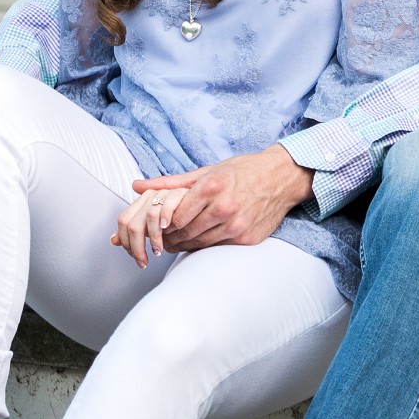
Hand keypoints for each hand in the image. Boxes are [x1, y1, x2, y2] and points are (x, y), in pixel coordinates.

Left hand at [110, 187, 189, 268]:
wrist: (203, 195)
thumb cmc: (179, 211)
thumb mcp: (154, 221)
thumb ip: (136, 229)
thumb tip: (113, 240)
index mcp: (142, 200)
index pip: (123, 221)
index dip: (125, 242)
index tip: (133, 255)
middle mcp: (151, 195)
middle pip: (133, 223)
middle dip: (136, 247)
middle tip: (143, 261)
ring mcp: (164, 193)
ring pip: (149, 218)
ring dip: (154, 239)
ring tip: (158, 250)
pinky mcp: (179, 193)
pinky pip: (167, 207)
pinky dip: (165, 221)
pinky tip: (167, 230)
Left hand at [132, 144, 313, 249]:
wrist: (282, 177)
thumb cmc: (242, 171)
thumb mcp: (206, 171)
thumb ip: (170, 183)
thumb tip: (137, 185)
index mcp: (211, 187)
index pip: (174, 215)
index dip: (161, 224)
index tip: (156, 226)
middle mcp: (224, 208)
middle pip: (185, 232)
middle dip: (169, 237)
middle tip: (160, 239)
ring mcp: (237, 226)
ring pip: (199, 243)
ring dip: (184, 245)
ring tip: (175, 241)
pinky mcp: (247, 239)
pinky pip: (217, 248)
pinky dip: (204, 247)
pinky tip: (199, 241)